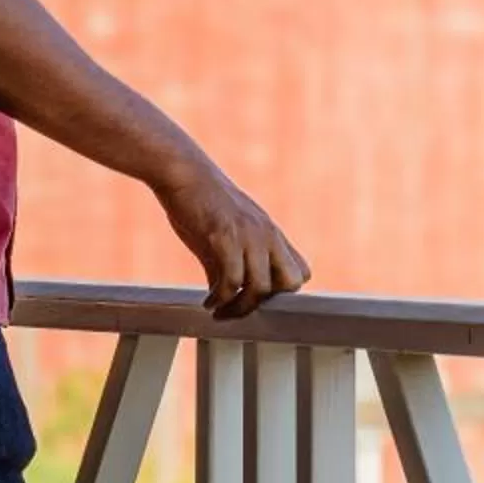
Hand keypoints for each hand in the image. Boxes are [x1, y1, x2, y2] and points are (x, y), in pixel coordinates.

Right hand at [151, 158, 310, 320]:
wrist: (183, 173)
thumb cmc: (201, 204)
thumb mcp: (225, 234)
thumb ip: (230, 264)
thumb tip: (224, 296)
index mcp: (271, 232)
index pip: (301, 271)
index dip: (281, 292)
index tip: (256, 300)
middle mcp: (267, 234)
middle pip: (292, 282)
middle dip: (268, 302)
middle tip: (241, 307)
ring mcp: (248, 235)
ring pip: (260, 288)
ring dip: (238, 307)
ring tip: (219, 309)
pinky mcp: (225, 236)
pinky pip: (232, 281)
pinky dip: (220, 299)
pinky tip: (208, 301)